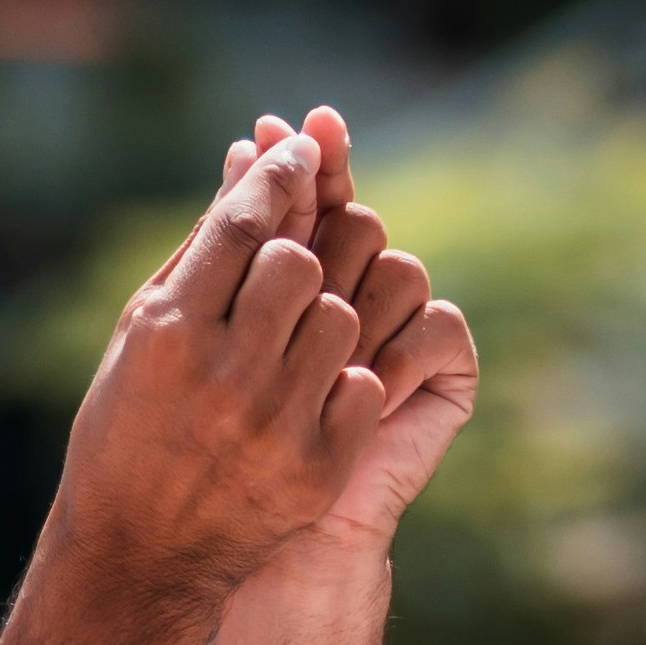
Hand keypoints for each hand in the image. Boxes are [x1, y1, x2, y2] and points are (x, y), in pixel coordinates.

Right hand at [44, 121, 390, 626]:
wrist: (139, 553)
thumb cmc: (131, 426)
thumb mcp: (143, 332)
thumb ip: (203, 247)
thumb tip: (249, 156)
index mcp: (169, 329)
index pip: (242, 221)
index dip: (279, 173)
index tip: (303, 148)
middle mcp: (222, 371)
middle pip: (300, 262)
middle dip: (300, 258)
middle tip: (288, 281)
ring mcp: (273, 422)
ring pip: (343, 319)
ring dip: (327, 321)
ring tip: (295, 348)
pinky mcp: (316, 468)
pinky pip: (364, 385)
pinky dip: (344, 383)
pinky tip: (310, 398)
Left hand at [238, 102, 477, 548]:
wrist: (233, 522)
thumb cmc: (201, 427)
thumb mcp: (204, 318)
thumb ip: (231, 231)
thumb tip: (249, 136)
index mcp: (303, 268)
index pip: (318, 191)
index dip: (309, 158)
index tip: (285, 122)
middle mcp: (359, 289)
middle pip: (361, 222)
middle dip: (324, 248)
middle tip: (285, 291)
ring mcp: (403, 328)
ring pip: (399, 267)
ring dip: (355, 311)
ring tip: (309, 360)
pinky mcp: (444, 372)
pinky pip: (436, 326)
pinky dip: (398, 354)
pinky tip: (362, 383)